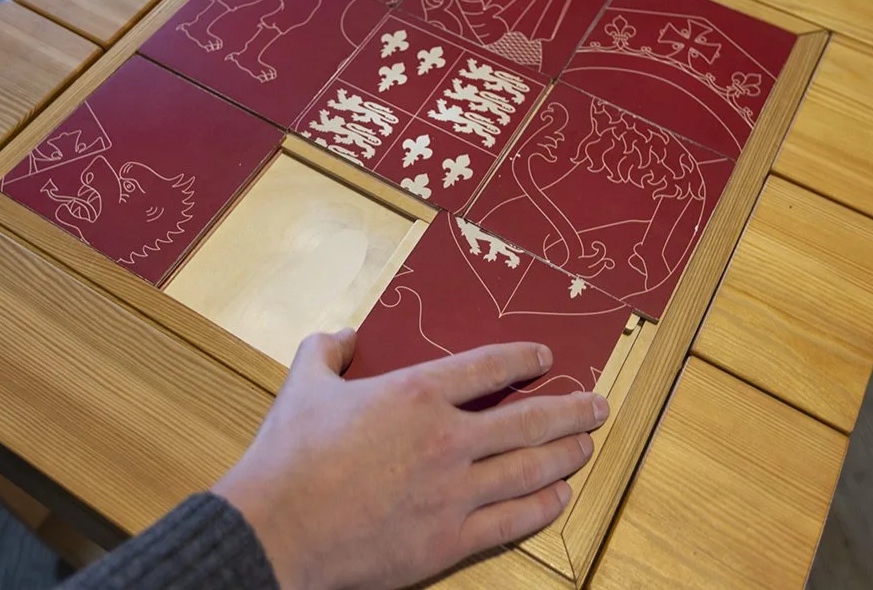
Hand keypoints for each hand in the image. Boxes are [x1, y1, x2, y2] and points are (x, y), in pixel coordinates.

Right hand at [212, 329, 609, 589]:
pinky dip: (542, 508)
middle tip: (596, 405)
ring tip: (586, 446)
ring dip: (564, 455)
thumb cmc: (288, 458)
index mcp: (416, 393)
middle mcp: (447, 439)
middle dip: (569, 410)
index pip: (488, 367)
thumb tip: (343, 334)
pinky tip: (558, 498)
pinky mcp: (448, 539)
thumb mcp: (304, 385)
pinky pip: (511, 520)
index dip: (524, 360)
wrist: (276, 530)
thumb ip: (328, 350)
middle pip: (527, 420)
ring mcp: (453, 492)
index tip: (545, 360)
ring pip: (528, 469)